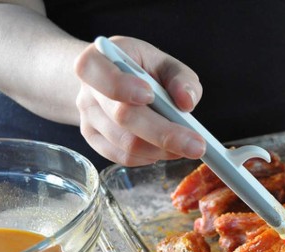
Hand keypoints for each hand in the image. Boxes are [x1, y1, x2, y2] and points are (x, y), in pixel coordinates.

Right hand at [74, 36, 205, 165]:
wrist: (114, 82)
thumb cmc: (142, 70)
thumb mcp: (164, 64)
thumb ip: (180, 78)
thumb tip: (187, 101)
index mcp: (98, 61)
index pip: (99, 73)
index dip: (122, 86)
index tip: (150, 95)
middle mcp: (87, 91)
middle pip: (122, 116)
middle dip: (164, 133)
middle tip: (197, 145)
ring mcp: (87, 119)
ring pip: (125, 143)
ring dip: (161, 149)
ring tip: (185, 145)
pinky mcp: (94, 141)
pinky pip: (123, 157)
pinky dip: (150, 157)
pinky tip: (164, 149)